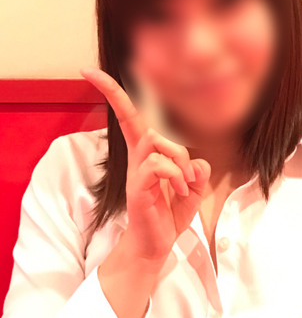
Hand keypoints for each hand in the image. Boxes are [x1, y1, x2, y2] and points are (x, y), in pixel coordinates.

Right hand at [80, 67, 210, 263]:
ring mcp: (135, 173)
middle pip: (151, 125)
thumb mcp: (192, 189)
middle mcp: (137, 159)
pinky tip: (180, 191)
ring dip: (179, 160)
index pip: (129, 115)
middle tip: (188, 176)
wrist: (156, 246)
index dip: (113, 92)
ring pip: (156, 140)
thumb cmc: (169, 215)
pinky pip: (156, 164)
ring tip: (184, 185)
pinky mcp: (137, 188)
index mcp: (146, 155)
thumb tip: (198, 163)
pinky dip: (175, 174)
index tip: (89, 71)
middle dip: (178, 146)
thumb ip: (197, 171)